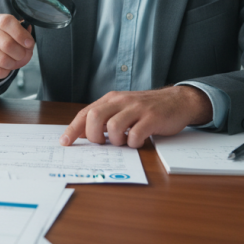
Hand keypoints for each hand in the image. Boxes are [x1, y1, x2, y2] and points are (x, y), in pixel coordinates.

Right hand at [0, 13, 33, 82]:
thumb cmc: (7, 44)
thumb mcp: (18, 37)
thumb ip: (26, 38)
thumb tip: (28, 42)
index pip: (8, 22)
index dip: (21, 34)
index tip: (29, 43)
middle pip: (8, 44)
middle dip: (20, 54)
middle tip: (22, 56)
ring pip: (3, 60)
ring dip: (13, 64)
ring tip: (13, 62)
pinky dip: (5, 72)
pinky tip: (3, 67)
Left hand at [59, 85, 212, 147]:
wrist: (178, 100)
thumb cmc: (147, 109)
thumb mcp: (123, 108)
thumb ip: (105, 117)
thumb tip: (83, 133)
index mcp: (112, 99)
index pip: (86, 113)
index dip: (73, 128)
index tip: (65, 141)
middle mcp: (122, 101)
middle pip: (95, 117)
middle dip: (94, 136)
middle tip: (103, 143)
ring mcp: (137, 109)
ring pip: (113, 127)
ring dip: (116, 141)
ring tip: (124, 141)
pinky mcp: (152, 118)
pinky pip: (135, 134)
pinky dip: (133, 143)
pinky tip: (138, 141)